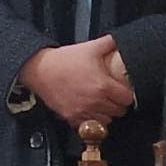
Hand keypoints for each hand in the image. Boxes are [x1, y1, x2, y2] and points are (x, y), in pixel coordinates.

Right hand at [17, 36, 135, 126]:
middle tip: (113, 96)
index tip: (123, 91)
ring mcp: (83, 111)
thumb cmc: (62, 61)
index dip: (127, 94)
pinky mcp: (71, 117)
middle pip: (119, 111)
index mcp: (102, 86)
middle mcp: (94, 101)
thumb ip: (108, 43)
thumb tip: (119, 39)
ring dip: (106, 113)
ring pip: (106, 121)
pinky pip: (89, 126)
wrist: (39, 70)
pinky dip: (91, 120)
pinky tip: (89, 110)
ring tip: (102, 104)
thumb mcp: (89, 47)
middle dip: (118, 104)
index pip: (127, 99)